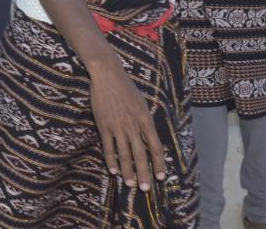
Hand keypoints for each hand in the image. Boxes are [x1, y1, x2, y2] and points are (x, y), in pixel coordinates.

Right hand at [90, 59, 166, 190]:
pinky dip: (111, 160)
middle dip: (144, 174)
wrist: (107, 75)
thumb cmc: (126, 88)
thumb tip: (149, 137)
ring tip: (130, 184)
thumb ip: (145, 121)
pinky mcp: (104, 125)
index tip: (161, 177)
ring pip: (124, 154)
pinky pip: (109, 147)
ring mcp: (117, 126)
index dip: (159, 164)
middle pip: (141, 155)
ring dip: (128, 171)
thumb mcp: (142, 103)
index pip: (155, 147)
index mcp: (145, 120)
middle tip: (146, 189)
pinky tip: (113, 170)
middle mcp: (133, 126)